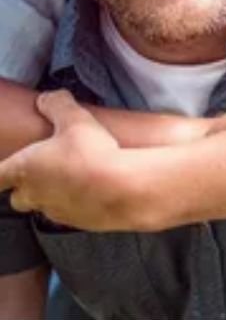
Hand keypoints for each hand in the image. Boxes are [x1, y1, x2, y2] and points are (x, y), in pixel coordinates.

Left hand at [0, 90, 132, 229]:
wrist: (120, 189)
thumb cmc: (90, 155)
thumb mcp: (74, 118)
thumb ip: (57, 105)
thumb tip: (47, 98)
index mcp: (25, 169)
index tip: (1, 170)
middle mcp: (35, 194)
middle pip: (17, 198)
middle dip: (25, 186)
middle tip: (43, 169)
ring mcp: (57, 211)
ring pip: (45, 206)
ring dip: (54, 193)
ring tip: (75, 176)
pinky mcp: (80, 222)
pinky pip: (73, 212)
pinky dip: (79, 202)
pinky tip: (96, 188)